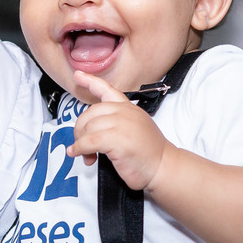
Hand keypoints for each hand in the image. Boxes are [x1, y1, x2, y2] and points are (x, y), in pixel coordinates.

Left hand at [68, 70, 172, 191]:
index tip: (78, 76)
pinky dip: (80, 148)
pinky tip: (80, 154)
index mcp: (128, 108)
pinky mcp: (117, 139)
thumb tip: (91, 129)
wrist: (164, 166)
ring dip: (81, 143)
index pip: (107, 89)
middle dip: (81, 130)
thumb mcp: (135, 128)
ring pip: (88, 128)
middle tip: (83, 145)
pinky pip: (89, 141)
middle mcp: (125, 112)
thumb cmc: (149, 153)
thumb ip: (117, 122)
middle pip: (90, 113)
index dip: (90, 81)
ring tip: (88, 155)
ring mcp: (122, 124)